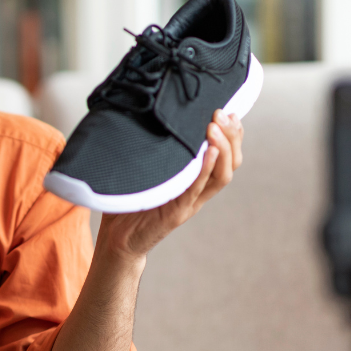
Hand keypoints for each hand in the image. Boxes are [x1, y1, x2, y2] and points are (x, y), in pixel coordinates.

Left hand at [97, 109, 244, 260]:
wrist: (118, 239)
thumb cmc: (130, 202)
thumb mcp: (147, 171)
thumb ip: (156, 150)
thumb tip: (149, 114)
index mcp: (195, 181)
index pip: (226, 156)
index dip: (233, 135)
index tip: (231, 111)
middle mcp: (198, 191)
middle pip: (230, 163)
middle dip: (232, 136)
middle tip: (223, 112)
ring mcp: (190, 202)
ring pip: (221, 175)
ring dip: (222, 148)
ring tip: (216, 126)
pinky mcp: (178, 212)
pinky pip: (197, 188)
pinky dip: (206, 169)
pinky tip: (209, 151)